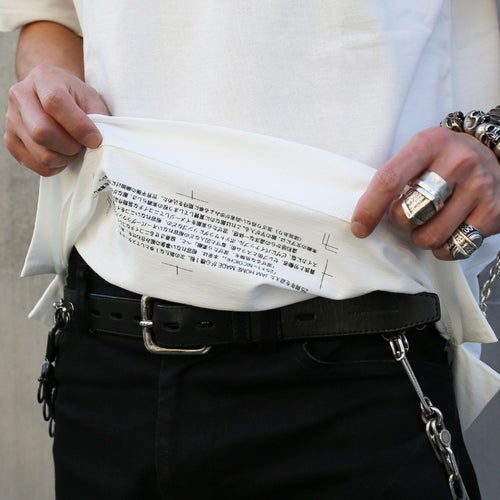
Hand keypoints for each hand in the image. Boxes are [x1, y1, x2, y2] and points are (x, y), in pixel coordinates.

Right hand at [4, 63, 108, 175]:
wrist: (51, 92)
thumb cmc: (75, 97)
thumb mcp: (91, 99)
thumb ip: (98, 118)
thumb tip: (97, 143)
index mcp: (43, 78)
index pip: (55, 103)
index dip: (79, 126)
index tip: (95, 139)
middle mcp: (20, 96)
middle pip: (43, 132)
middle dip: (71, 146)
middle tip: (82, 145)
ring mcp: (11, 119)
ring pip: (40, 153)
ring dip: (64, 158)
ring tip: (72, 148)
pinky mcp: (10, 140)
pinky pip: (35, 165)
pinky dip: (54, 166)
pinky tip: (61, 154)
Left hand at [351, 126, 499, 259]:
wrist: (493, 154)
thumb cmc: (443, 158)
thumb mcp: (418, 153)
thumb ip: (393, 177)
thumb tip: (363, 218)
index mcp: (429, 144)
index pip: (390, 180)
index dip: (370, 208)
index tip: (359, 227)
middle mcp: (458, 162)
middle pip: (410, 213)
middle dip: (400, 222)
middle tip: (407, 214)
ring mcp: (480, 187)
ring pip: (431, 236)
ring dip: (421, 237)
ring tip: (428, 222)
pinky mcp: (494, 212)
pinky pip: (455, 247)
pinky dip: (442, 248)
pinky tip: (447, 230)